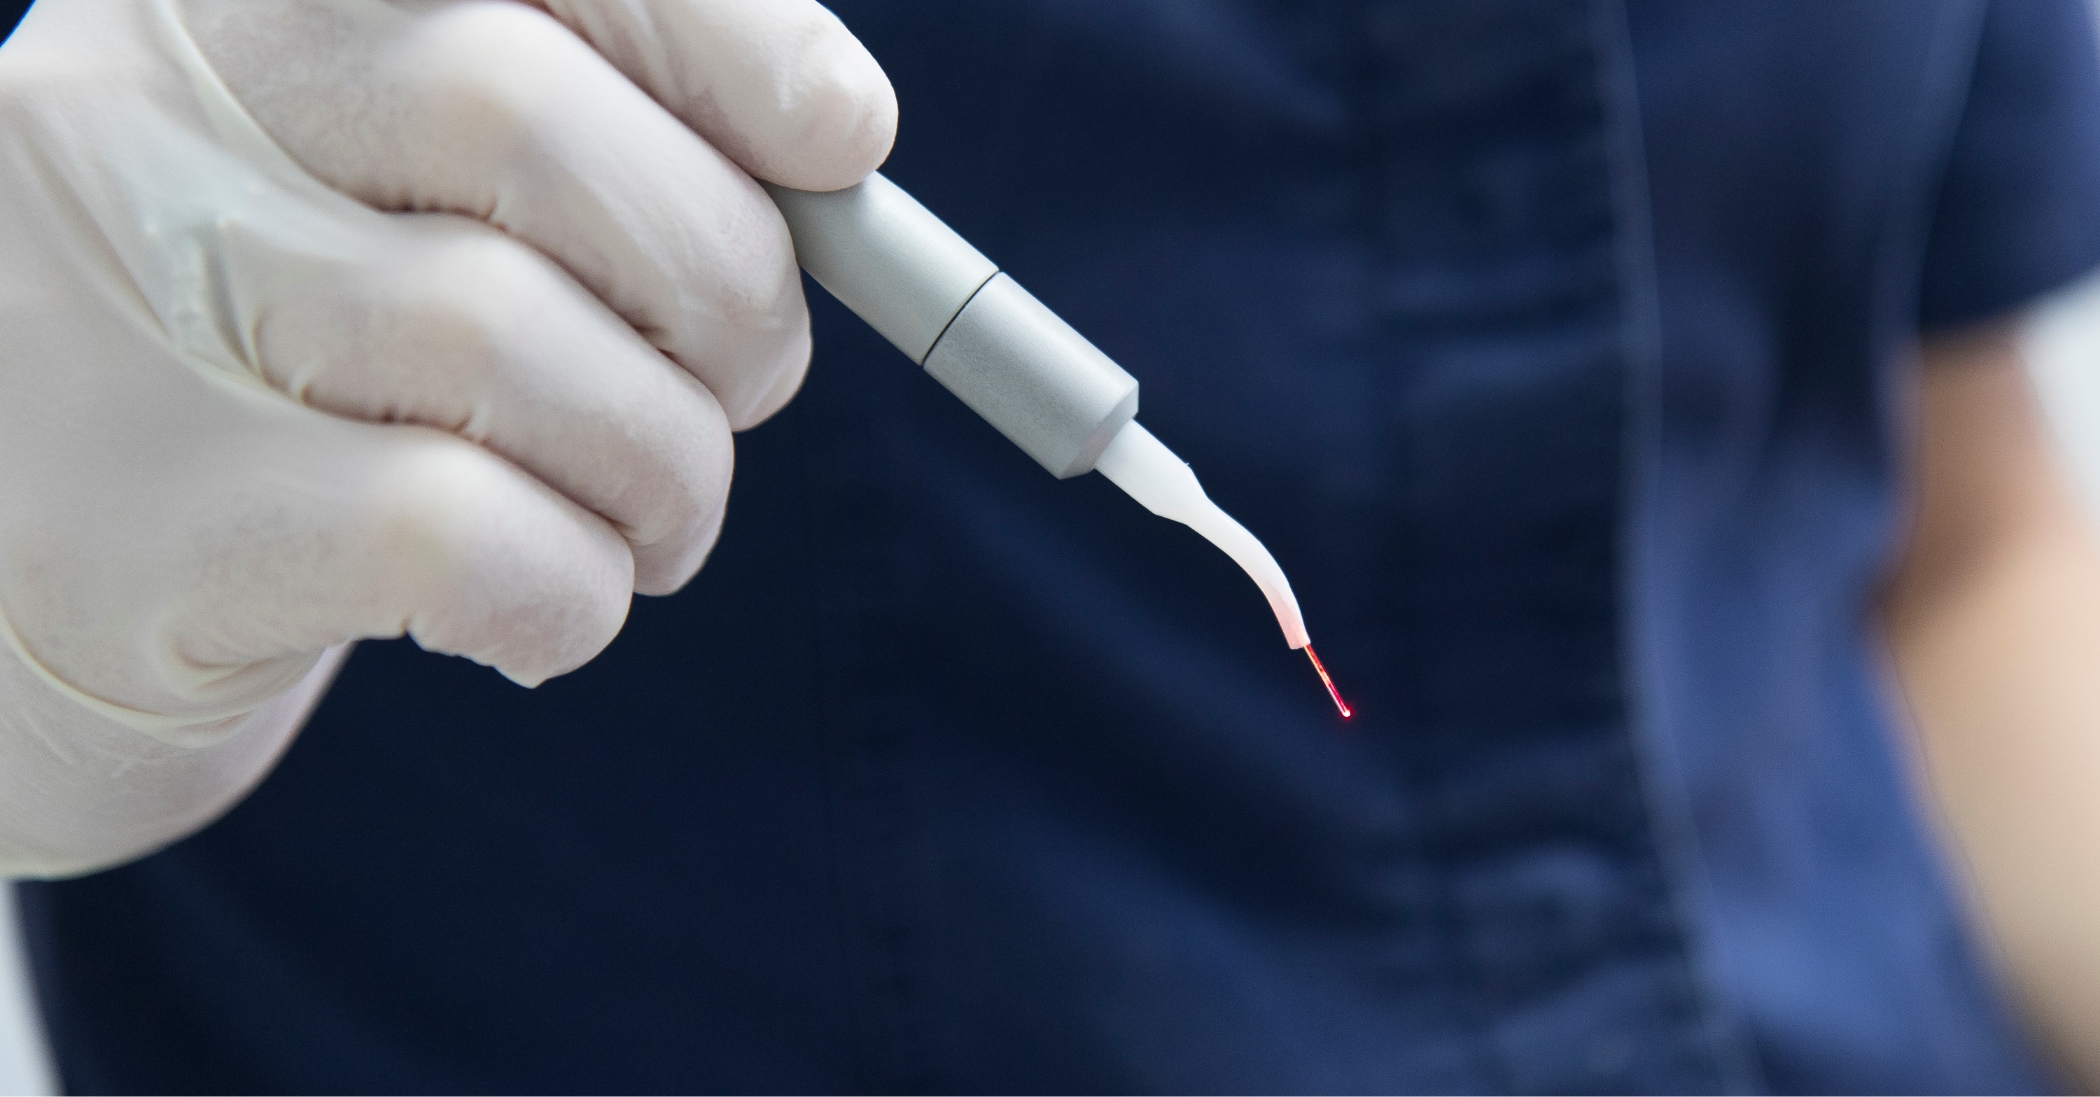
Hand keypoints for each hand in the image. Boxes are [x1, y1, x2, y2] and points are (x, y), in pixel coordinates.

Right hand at [0, 0, 894, 872]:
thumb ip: (572, 141)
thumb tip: (827, 144)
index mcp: (242, 10)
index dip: (720, 27)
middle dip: (719, 280)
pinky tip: (551, 612)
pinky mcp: (152, 530)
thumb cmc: (283, 371)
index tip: (838, 135)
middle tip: (748, 381)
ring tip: (654, 521)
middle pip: (522, 121)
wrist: (25, 582)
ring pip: (511, 344)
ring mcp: (139, 323)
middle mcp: (156, 123)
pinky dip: (571, 590)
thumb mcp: (383, 191)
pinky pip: (458, 535)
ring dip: (667, 468)